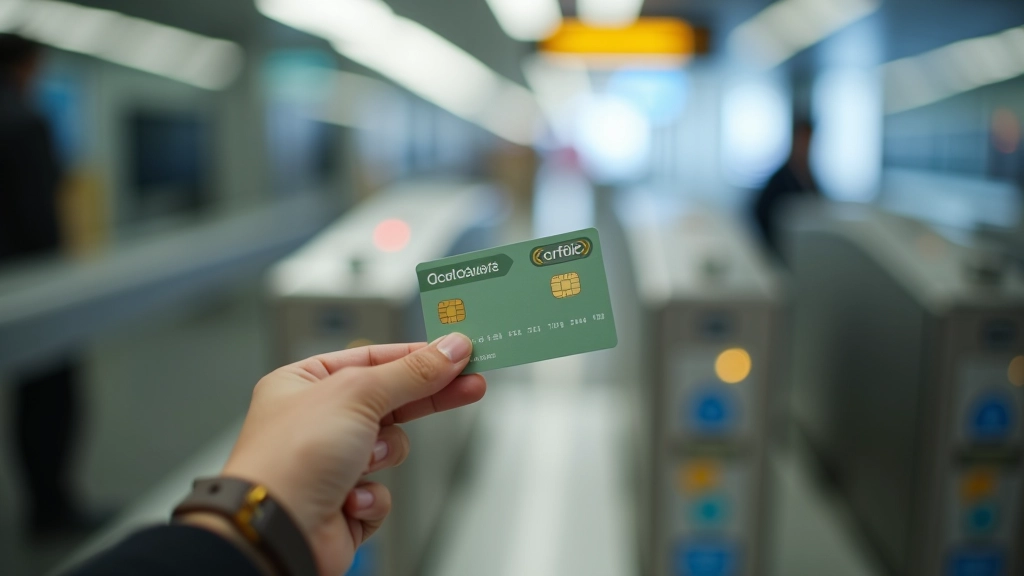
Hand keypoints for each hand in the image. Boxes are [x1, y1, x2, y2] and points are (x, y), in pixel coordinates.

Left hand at [211, 334, 483, 575]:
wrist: (276, 531)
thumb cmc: (291, 458)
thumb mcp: (358, 394)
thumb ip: (411, 372)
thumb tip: (451, 349)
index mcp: (304, 383)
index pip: (372, 357)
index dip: (417, 355)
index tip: (458, 352)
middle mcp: (315, 421)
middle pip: (389, 399)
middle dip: (428, 397)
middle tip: (472, 383)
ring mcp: (329, 463)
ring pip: (390, 448)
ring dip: (383, 455)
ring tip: (363, 462)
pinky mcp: (343, 502)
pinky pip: (381, 491)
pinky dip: (371, 495)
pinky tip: (349, 498)